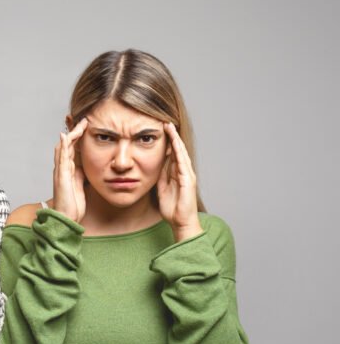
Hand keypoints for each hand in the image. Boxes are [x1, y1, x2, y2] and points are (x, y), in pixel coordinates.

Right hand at [52, 119, 87, 222]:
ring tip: (78, 123)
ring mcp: (60, 171)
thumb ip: (82, 172)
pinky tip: (65, 137)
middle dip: (74, 130)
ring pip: (63, 147)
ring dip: (70, 134)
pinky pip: (61, 158)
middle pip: (67, 143)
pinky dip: (62, 146)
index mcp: (69, 168)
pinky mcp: (60, 177)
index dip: (78, 135)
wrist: (66, 218)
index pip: (73, 147)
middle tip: (83, 118)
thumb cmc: (72, 203)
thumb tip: (89, 163)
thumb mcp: (82, 184)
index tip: (87, 124)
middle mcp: (63, 167)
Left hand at [157, 122, 202, 241]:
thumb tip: (156, 166)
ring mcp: (188, 175)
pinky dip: (179, 152)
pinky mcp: (188, 180)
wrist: (181, 222)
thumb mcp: (162, 188)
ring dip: (176, 139)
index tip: (160, 130)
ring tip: (169, 127)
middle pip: (178, 150)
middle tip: (165, 122)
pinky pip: (182, 163)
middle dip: (172, 136)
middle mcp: (184, 172)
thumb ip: (161, 177)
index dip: (167, 141)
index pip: (172, 153)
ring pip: (181, 153)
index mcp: (178, 174)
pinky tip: (174, 143)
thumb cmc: (173, 208)